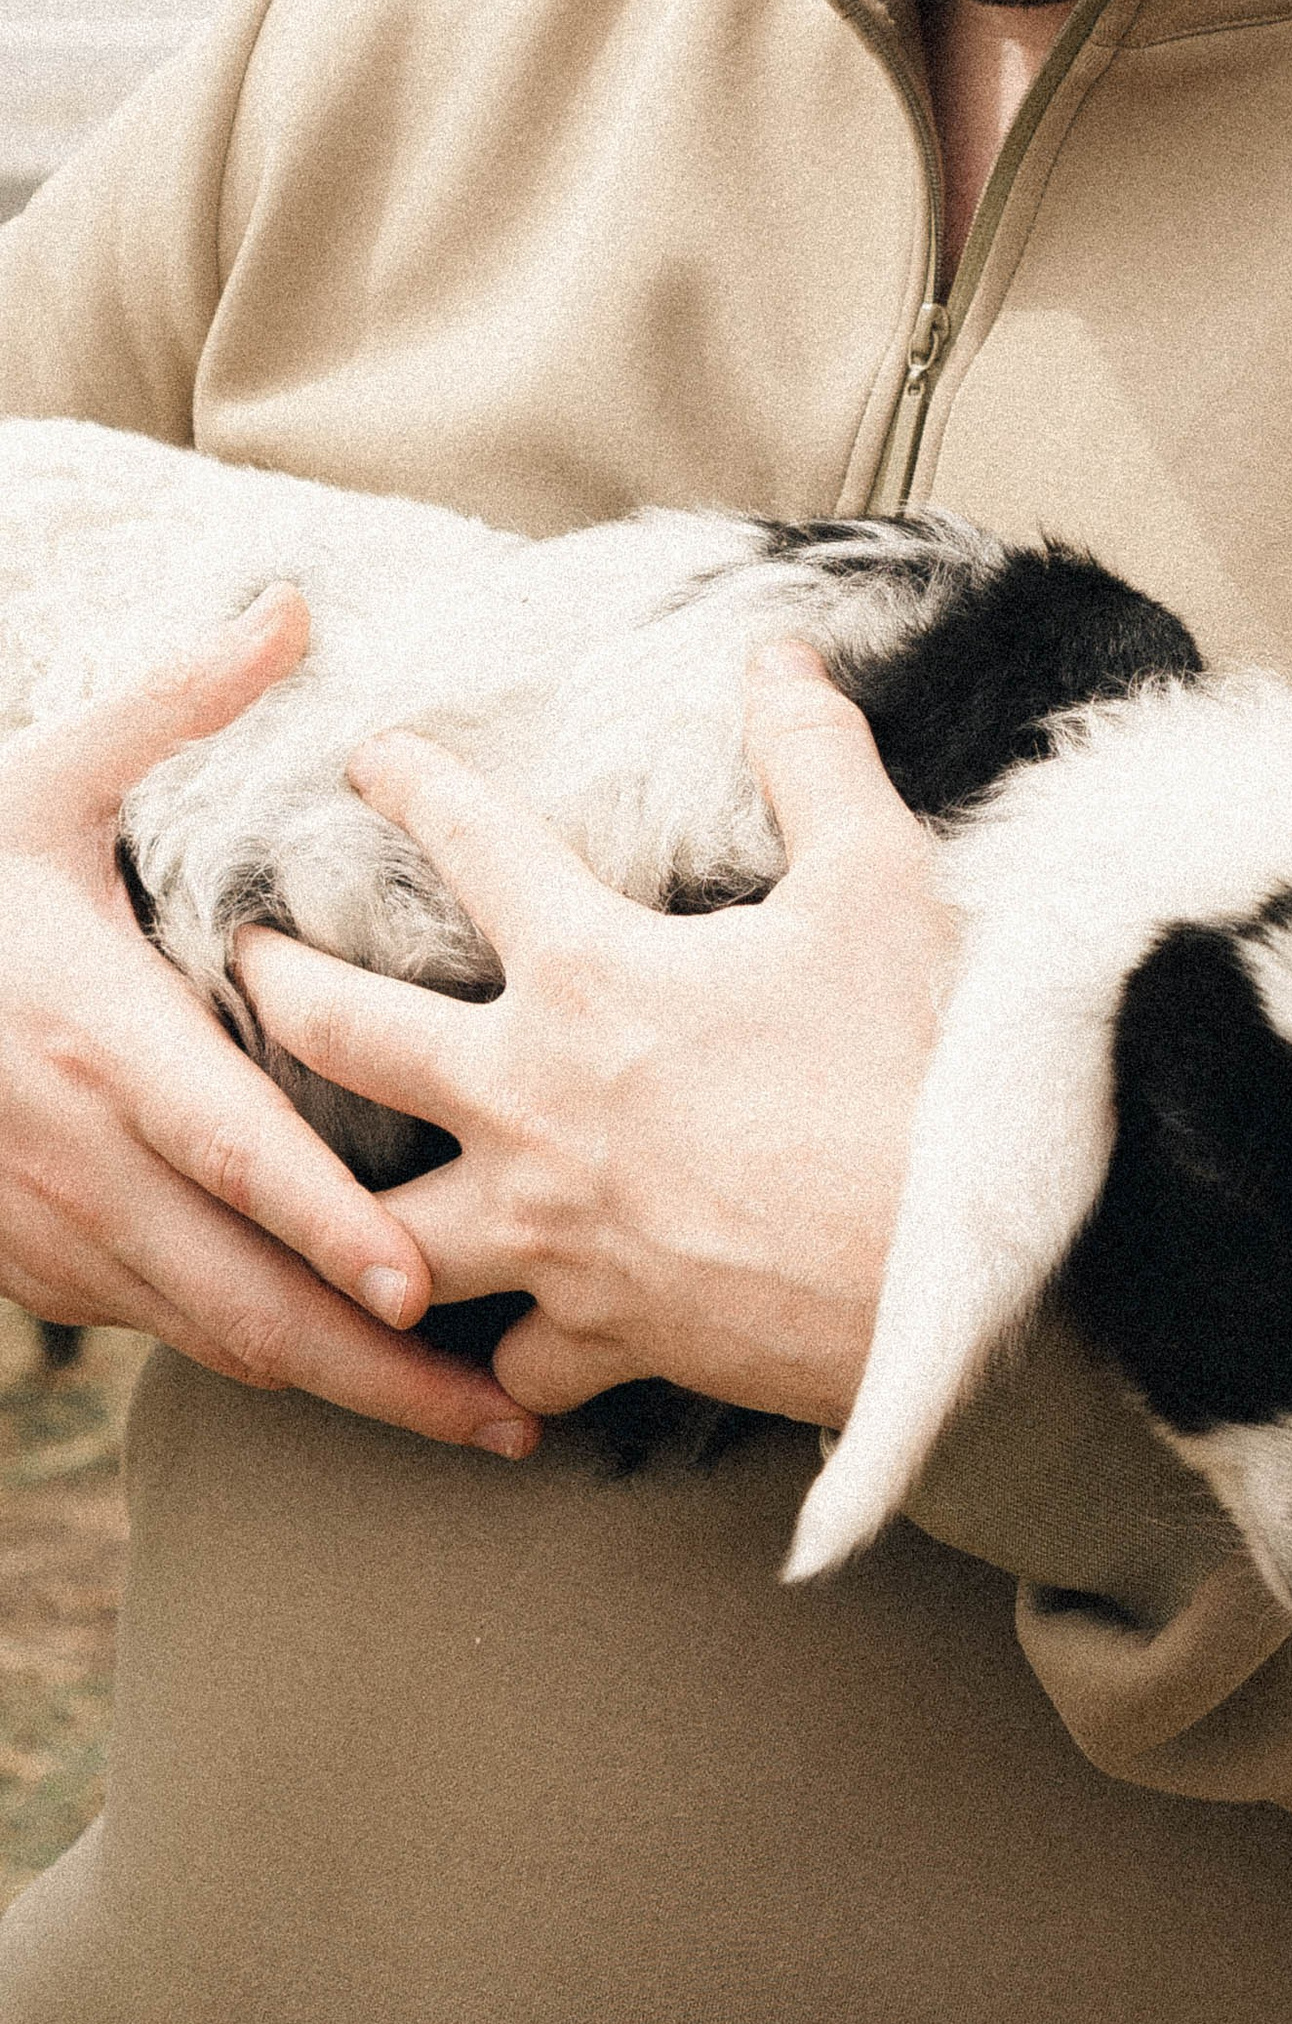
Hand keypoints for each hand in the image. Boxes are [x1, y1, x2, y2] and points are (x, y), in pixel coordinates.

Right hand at [0, 584, 533, 1452]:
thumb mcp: (42, 773)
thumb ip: (174, 703)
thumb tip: (290, 603)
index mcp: (94, 1037)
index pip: (231, 1151)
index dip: (325, 1226)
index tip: (422, 1286)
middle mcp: (76, 1157)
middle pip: (244, 1296)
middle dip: (380, 1371)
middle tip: (512, 1419)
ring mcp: (52, 1229)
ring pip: (214, 1336)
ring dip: (340, 1386)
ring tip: (477, 1421)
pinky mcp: (37, 1270)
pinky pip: (168, 1328)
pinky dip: (266, 1357)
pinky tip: (366, 1374)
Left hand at [232, 643, 961, 1425]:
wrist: (943, 1265)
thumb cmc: (908, 1062)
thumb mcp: (876, 878)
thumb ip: (814, 756)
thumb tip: (782, 655)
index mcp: (590, 973)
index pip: (472, 844)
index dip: (412, 783)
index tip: (370, 758)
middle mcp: (531, 1101)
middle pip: (345, 1035)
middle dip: (277, 985)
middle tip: (238, 959)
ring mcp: (548, 1232)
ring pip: (380, 1228)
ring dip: (331, 1205)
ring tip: (297, 1188)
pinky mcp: (596, 1336)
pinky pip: (511, 1360)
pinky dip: (503, 1354)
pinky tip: (496, 1346)